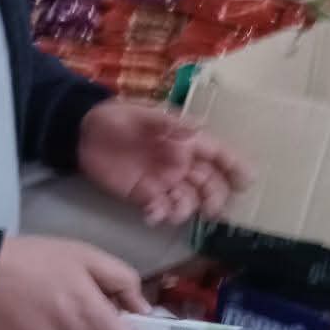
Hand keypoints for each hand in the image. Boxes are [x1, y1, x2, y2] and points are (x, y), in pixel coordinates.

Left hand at [78, 102, 251, 225]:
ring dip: (186, 210)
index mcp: (185, 140)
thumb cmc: (117, 117)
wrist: (82, 133)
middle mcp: (180, 163)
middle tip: (211, 211)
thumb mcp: (143, 114)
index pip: (218, 153)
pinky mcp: (143, 195)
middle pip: (208, 183)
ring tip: (173, 213)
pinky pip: (160, 209)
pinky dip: (160, 215)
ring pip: (187, 200)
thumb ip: (170, 123)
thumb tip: (200, 126)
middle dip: (214, 198)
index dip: (235, 166)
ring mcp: (163, 181)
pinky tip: (152, 216)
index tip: (246, 182)